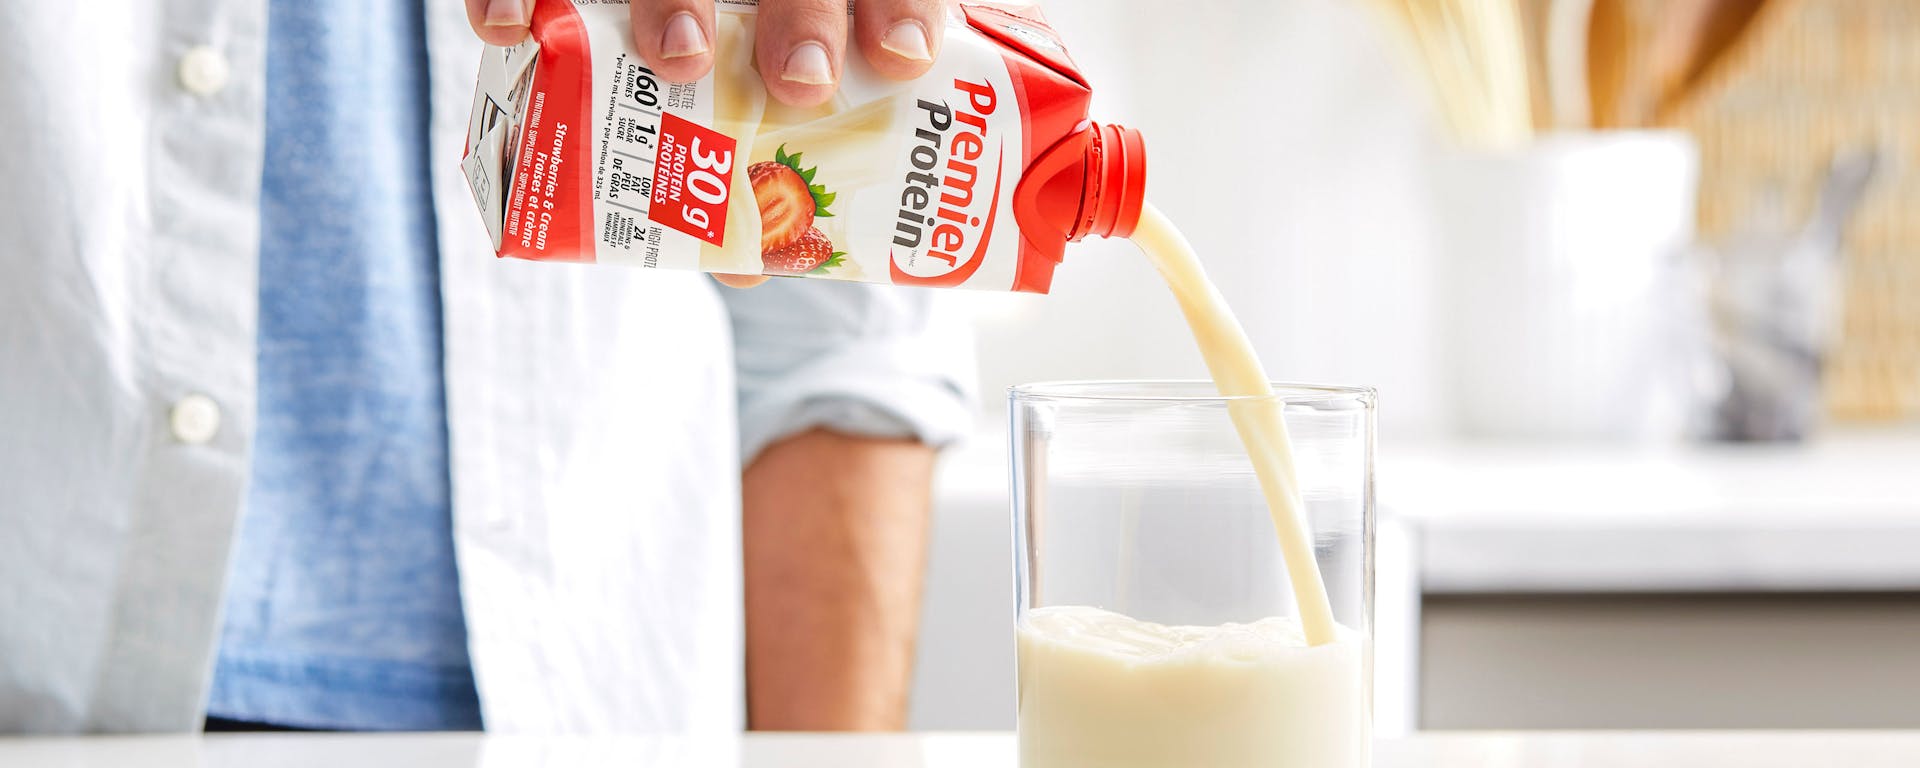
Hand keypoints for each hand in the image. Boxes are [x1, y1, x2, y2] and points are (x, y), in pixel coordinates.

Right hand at [470, 0, 940, 288]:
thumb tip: (761, 263)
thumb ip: (790, 162)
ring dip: (674, 0)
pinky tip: (509, 31)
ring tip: (679, 56)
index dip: (899, 8)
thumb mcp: (786, 115)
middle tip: (800, 84)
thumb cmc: (735, 86)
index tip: (902, 60)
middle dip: (801, 15)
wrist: (693, 32)